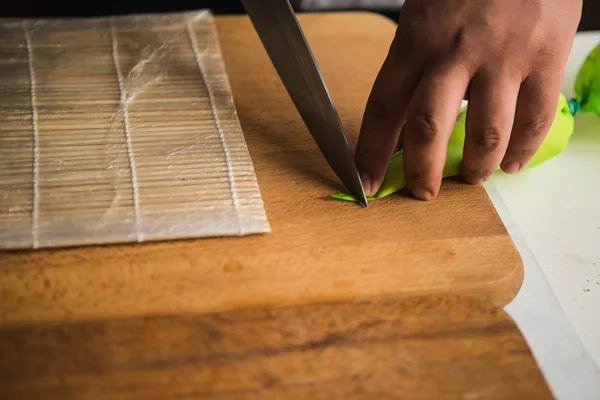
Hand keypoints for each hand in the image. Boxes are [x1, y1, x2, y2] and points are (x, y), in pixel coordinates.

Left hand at [354, 0, 581, 199]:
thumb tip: (401, 127)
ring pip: (484, 134)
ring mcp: (501, 57)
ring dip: (475, 168)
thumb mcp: (423, 16)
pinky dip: (521, 150)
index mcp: (414, 41)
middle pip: (427, 131)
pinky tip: (510, 163)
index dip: (370, 155)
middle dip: (421, 174)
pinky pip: (533, 119)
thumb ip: (412, 68)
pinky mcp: (544, 57)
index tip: (366, 184)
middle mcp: (453, 53)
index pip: (381, 111)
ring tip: (470, 179)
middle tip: (421, 194)